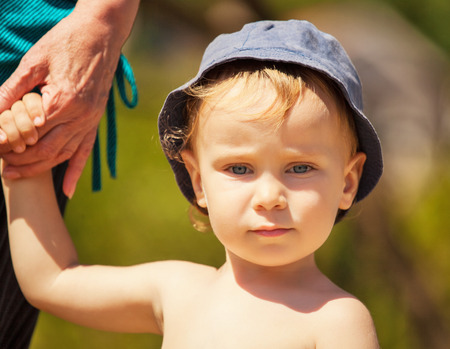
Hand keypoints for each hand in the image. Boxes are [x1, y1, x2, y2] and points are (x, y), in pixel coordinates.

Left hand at [0, 0, 139, 197]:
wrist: (101, 34)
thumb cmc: (67, 42)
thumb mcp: (34, 62)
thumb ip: (12, 90)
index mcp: (62, 101)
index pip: (29, 132)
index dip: (7, 143)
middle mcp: (79, 117)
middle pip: (45, 150)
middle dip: (20, 161)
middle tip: (1, 166)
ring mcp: (90, 121)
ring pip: (63, 155)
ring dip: (40, 169)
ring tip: (17, 175)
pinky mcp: (95, 121)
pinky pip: (85, 151)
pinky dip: (76, 172)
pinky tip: (69, 189)